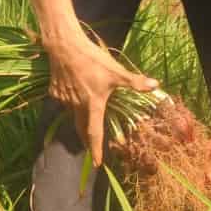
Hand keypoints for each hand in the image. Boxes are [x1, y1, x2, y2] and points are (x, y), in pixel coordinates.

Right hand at [45, 32, 158, 166]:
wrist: (64, 47)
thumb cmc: (92, 59)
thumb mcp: (116, 71)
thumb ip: (134, 81)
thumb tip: (155, 85)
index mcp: (92, 104)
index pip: (95, 133)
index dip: (96, 149)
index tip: (97, 164)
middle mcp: (76, 106)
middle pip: (81, 128)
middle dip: (87, 139)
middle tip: (91, 147)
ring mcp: (64, 99)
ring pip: (73, 113)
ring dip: (80, 116)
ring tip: (86, 109)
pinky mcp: (55, 92)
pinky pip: (64, 101)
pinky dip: (71, 101)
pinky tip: (75, 90)